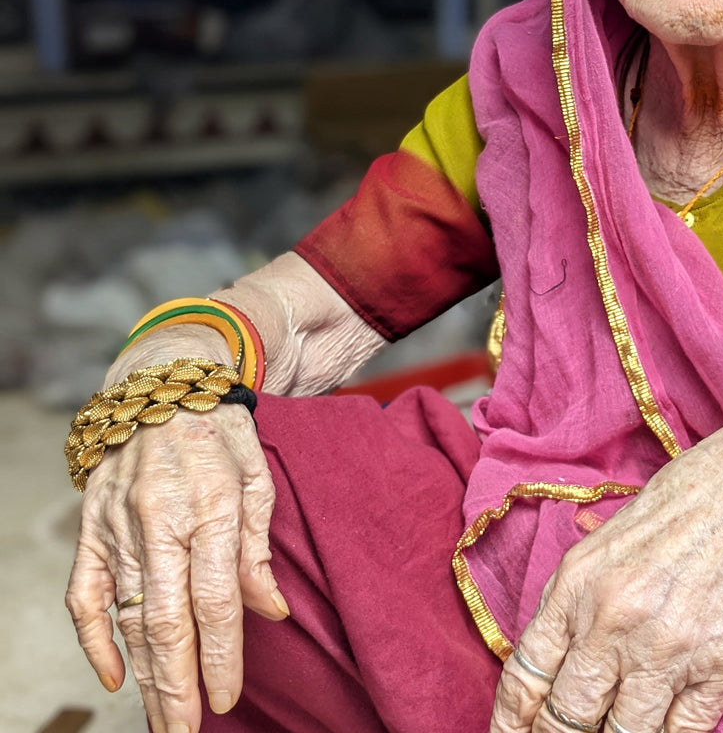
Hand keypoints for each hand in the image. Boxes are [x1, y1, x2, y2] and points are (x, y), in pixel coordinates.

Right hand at [65, 402, 287, 732]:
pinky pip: (85, 594)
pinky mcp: (90, 528)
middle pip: (167, 620)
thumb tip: (272, 610)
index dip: (222, 655)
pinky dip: (95, 638)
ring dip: (144, 675)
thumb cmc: (220, 432)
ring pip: (129, 617)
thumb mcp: (257, 476)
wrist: (161, 388)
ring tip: (161, 721)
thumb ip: (259, 547)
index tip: (227, 699)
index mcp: (211, 504)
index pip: (216, 598)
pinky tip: (114, 675)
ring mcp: (117, 526)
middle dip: (177, 685)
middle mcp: (160, 519)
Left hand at [490, 412, 722, 732]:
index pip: (527, 675)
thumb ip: (568, 608)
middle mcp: (615, 620)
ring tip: (611, 731)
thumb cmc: (671, 517)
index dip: (511, 720)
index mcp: (576, 587)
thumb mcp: (598, 549)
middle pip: (569, 716)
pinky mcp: (720, 667)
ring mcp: (668, 648)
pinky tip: (658, 726)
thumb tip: (544, 675)